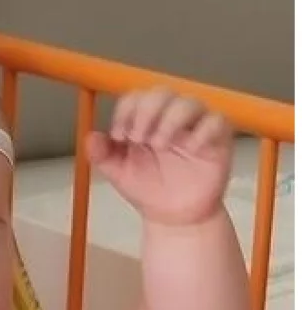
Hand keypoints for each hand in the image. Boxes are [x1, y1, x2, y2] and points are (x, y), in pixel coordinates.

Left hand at [87, 87, 233, 225]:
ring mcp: (195, 127)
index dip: (126, 111)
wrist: (172, 217)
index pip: (136, 98)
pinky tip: (191, 147)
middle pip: (162, 92)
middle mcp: (170, 118)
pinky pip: (218, 121)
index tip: (119, 135)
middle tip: (137, 137)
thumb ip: (102, 155)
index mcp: (144, 121)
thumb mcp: (118, 173)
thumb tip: (90, 138)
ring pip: (190, 102)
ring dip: (171, 119)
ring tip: (158, 144)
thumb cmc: (147, 189)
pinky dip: (203, 130)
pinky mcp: (218, 139)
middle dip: (146, 111)